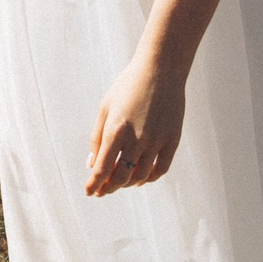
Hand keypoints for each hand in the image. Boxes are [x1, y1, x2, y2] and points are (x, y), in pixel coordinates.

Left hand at [85, 55, 185, 196]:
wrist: (160, 69)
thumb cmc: (128, 86)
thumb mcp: (105, 107)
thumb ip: (97, 137)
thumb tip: (92, 164)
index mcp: (116, 129)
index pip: (102, 168)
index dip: (94, 184)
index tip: (90, 192)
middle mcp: (137, 138)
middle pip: (121, 176)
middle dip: (109, 187)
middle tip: (103, 190)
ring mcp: (157, 140)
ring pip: (141, 176)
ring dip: (128, 183)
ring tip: (120, 183)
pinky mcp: (173, 140)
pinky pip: (161, 169)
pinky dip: (149, 178)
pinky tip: (140, 178)